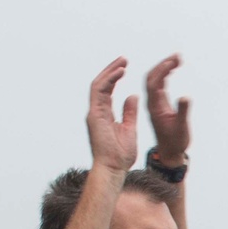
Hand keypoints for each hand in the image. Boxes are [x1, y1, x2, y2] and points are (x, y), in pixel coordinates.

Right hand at [87, 58, 137, 173]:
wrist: (114, 168)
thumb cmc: (121, 156)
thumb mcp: (129, 129)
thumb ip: (129, 113)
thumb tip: (133, 96)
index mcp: (105, 115)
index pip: (107, 91)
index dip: (115, 78)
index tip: (125, 68)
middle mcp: (97, 112)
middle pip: (102, 84)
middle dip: (112, 70)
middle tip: (124, 60)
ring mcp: (94, 113)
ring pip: (99, 84)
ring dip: (110, 71)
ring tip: (123, 62)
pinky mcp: (94, 115)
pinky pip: (99, 91)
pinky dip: (109, 80)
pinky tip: (119, 72)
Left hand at [146, 54, 189, 163]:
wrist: (170, 153)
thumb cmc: (176, 142)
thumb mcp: (181, 128)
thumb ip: (182, 112)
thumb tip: (185, 97)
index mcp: (154, 107)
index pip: (153, 83)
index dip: (162, 70)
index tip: (173, 62)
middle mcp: (152, 103)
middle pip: (152, 77)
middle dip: (162, 64)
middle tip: (177, 56)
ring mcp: (155, 103)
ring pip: (155, 79)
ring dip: (164, 67)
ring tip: (178, 59)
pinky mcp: (160, 104)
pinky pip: (159, 84)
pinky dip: (166, 74)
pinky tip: (174, 69)